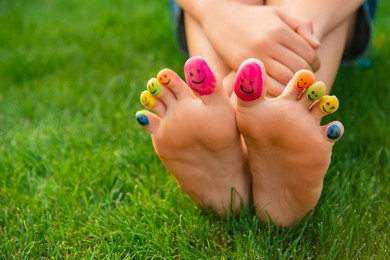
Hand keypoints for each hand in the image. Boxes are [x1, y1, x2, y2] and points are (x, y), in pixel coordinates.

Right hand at [200, 1, 319, 95]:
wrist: (222, 19)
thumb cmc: (256, 18)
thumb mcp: (280, 14)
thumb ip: (302, 25)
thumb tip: (317, 46)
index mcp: (280, 30)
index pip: (308, 53)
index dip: (315, 63)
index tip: (313, 66)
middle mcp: (268, 45)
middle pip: (298, 68)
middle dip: (307, 76)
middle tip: (305, 78)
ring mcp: (255, 59)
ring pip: (285, 80)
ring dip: (294, 85)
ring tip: (294, 84)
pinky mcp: (244, 70)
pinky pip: (267, 87)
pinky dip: (278, 91)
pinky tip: (279, 88)